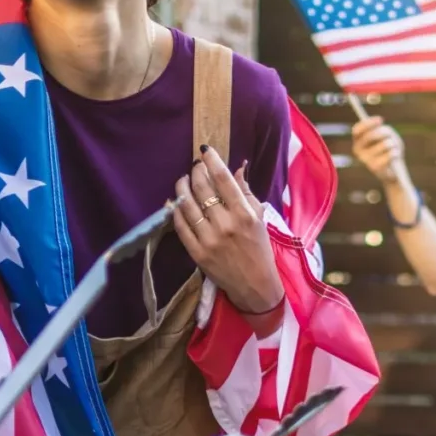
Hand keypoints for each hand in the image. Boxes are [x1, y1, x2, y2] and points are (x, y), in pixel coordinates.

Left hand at [172, 145, 283, 317]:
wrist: (255, 285)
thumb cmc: (259, 249)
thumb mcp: (260, 219)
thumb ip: (246, 193)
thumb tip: (237, 168)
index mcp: (245, 214)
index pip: (224, 180)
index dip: (212, 161)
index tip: (205, 150)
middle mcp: (226, 225)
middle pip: (202, 188)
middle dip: (195, 171)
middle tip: (195, 166)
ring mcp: (209, 239)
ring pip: (187, 204)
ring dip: (182, 187)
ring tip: (183, 180)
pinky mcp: (197, 253)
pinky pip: (180, 226)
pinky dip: (175, 210)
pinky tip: (175, 202)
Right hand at [349, 114, 406, 185]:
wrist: (393, 171)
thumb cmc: (389, 149)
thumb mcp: (387, 135)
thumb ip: (383, 129)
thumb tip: (381, 126)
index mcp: (358, 141)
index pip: (357, 130)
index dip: (368, 123)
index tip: (380, 120)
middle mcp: (358, 151)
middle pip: (371, 135)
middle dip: (384, 133)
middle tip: (390, 135)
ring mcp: (365, 160)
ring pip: (384, 144)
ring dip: (393, 144)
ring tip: (394, 149)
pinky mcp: (374, 168)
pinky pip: (389, 154)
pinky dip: (396, 153)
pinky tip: (395, 157)